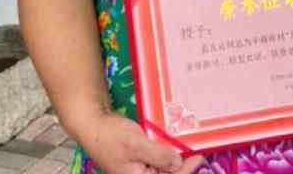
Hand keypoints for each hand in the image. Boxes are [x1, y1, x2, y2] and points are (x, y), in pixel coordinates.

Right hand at [76, 111, 204, 173]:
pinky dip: (166, 149)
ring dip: (175, 156)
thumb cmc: (110, 136)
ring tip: (189, 143)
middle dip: (182, 163)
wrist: (93, 124)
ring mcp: (140, 169)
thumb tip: (178, 162)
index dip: (186, 171)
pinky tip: (175, 140)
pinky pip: (157, 158)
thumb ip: (159, 155)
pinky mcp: (140, 159)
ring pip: (164, 166)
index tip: (199, 157)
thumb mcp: (136, 145)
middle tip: (198, 148)